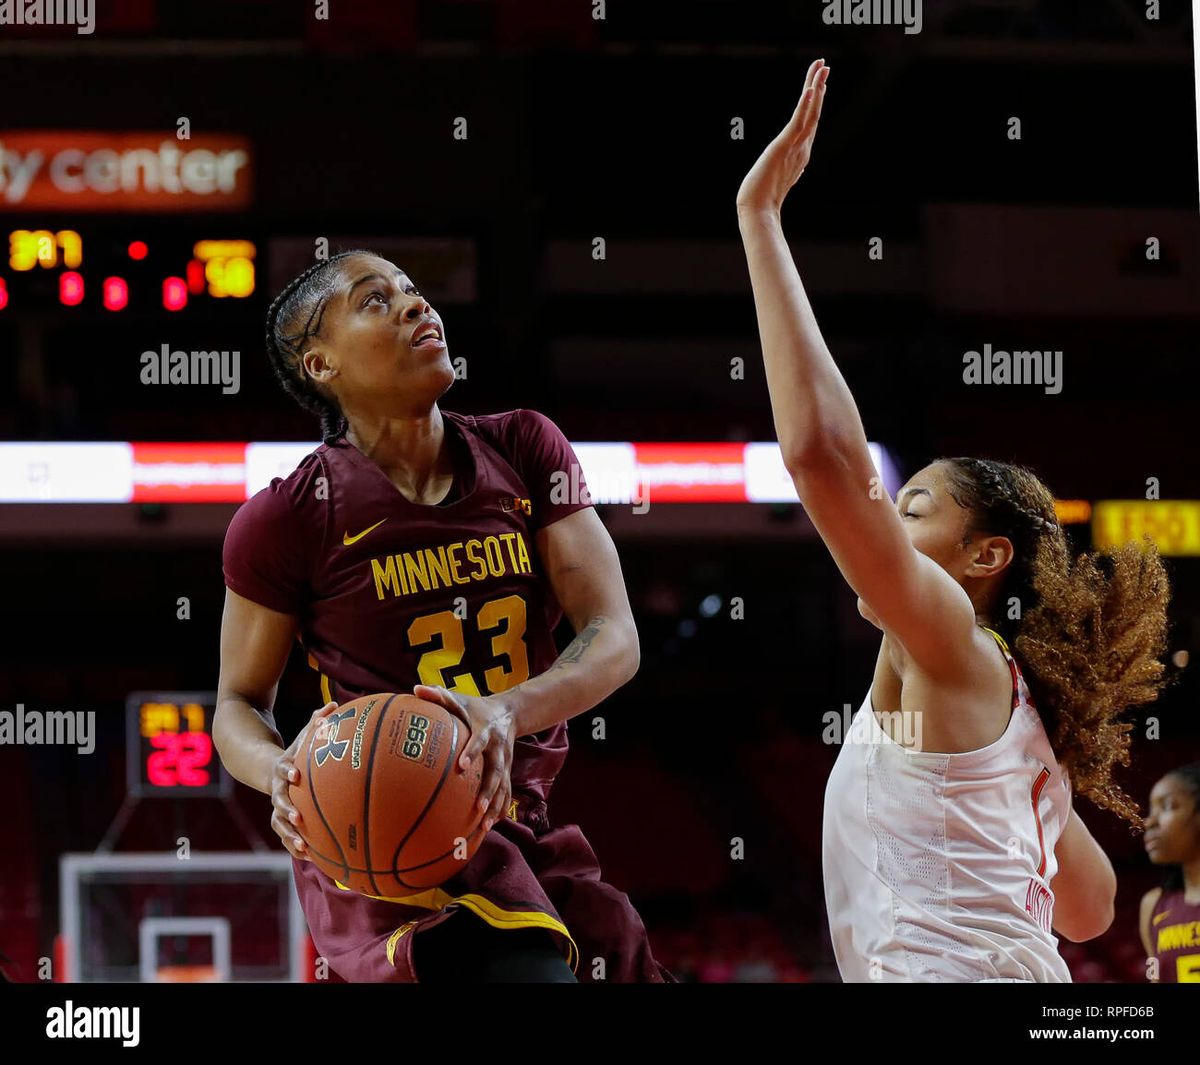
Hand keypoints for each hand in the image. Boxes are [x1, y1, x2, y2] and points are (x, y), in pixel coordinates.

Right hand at [270, 700, 337, 860]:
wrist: (266, 770)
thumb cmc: (295, 753)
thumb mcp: (303, 737)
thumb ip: (317, 722)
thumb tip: (335, 704)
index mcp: (283, 770)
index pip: (282, 770)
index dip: (287, 772)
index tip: (296, 775)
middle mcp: (277, 790)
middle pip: (278, 802)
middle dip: (287, 811)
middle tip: (299, 818)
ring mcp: (276, 807)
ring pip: (279, 825)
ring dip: (290, 836)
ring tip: (303, 848)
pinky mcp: (281, 820)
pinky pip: (286, 837)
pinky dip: (296, 847)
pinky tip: (313, 859)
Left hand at [413, 684, 515, 832]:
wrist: (510, 712)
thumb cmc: (476, 708)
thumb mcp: (460, 699)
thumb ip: (439, 695)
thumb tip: (415, 689)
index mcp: (486, 730)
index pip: (480, 742)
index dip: (472, 753)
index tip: (461, 766)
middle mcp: (498, 749)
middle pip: (496, 772)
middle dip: (488, 791)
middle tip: (478, 808)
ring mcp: (505, 762)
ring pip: (503, 787)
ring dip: (496, 807)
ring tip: (485, 827)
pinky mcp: (507, 772)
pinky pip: (505, 793)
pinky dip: (500, 809)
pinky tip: (489, 827)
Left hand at [736, 58, 829, 214]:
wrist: (758, 212)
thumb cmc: (762, 200)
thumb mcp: (777, 179)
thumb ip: (786, 171)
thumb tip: (792, 173)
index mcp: (800, 153)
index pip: (809, 122)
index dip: (815, 101)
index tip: (818, 84)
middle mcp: (802, 148)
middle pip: (814, 112)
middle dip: (819, 87)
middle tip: (824, 65)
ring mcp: (795, 148)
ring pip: (810, 113)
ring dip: (816, 88)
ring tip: (822, 68)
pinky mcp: (784, 147)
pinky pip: (798, 123)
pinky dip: (805, 106)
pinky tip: (810, 89)